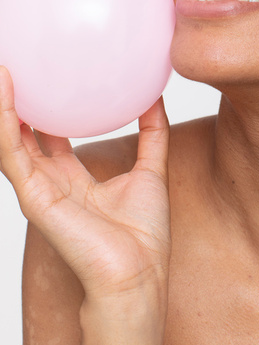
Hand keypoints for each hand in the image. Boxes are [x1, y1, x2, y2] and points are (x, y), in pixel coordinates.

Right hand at [0, 66, 170, 301]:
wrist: (137, 275)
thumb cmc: (144, 236)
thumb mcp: (152, 170)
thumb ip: (153, 133)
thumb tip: (156, 96)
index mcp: (74, 180)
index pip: (52, 138)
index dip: (46, 110)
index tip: (48, 79)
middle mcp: (52, 183)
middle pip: (25, 136)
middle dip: (18, 105)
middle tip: (16, 69)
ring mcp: (39, 189)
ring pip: (11, 139)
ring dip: (3, 107)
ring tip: (2, 71)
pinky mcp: (34, 196)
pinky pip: (12, 153)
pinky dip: (4, 123)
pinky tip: (3, 93)